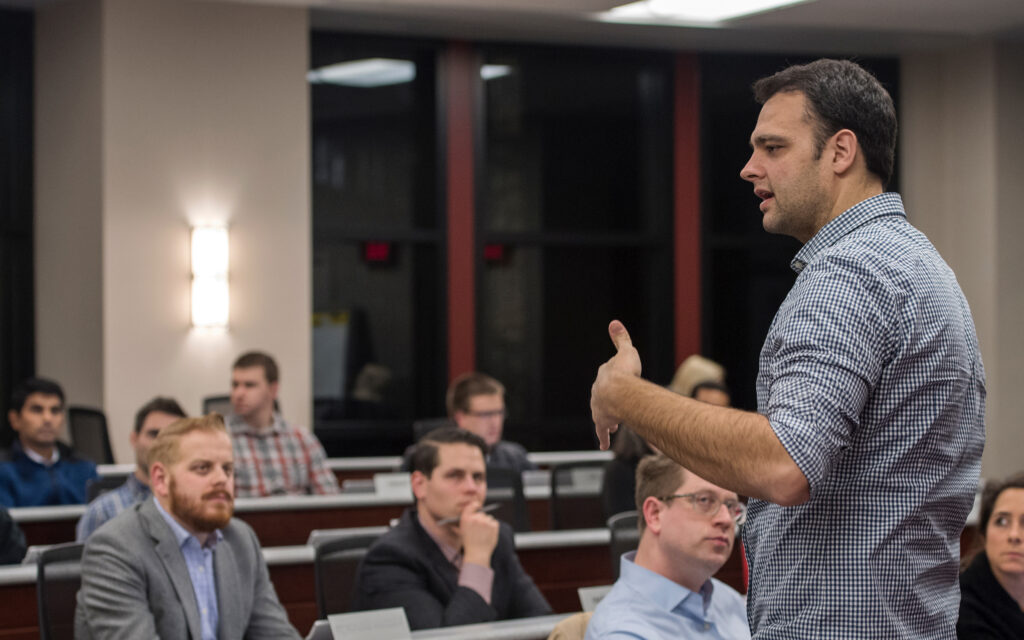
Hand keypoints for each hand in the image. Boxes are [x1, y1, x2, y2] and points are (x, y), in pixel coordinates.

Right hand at [459, 503, 498, 565]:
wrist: (477, 553)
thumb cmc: (469, 543)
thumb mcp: (462, 530)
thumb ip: (465, 520)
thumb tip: (470, 511)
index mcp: (466, 518)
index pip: (472, 505)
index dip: (475, 505)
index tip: (477, 506)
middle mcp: (476, 518)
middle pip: (481, 513)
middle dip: (481, 519)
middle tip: (480, 528)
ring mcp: (485, 521)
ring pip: (489, 518)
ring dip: (487, 523)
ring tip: (484, 533)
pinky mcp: (494, 525)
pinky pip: (494, 522)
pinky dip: (493, 527)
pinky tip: (489, 534)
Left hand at [591, 320, 641, 450]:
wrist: (619, 392)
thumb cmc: (625, 372)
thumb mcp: (625, 351)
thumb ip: (621, 338)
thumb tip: (614, 322)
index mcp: (603, 376)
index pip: (607, 376)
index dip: (614, 379)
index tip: (618, 381)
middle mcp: (598, 393)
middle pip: (603, 396)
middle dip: (610, 400)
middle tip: (616, 405)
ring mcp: (600, 408)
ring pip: (602, 414)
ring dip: (608, 418)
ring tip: (614, 425)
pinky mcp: (603, 422)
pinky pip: (602, 431)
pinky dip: (604, 438)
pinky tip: (603, 446)